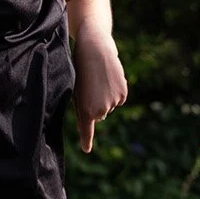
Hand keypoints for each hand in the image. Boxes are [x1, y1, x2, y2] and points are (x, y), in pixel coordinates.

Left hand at [73, 37, 127, 152]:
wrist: (95, 49)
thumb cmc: (80, 69)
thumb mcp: (76, 90)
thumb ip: (82, 108)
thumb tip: (93, 120)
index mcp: (85, 111)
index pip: (86, 130)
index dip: (86, 141)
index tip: (86, 149)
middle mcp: (100, 110)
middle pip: (98, 115)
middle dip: (94, 105)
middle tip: (88, 86)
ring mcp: (113, 103)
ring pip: (108, 106)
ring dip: (104, 96)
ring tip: (97, 79)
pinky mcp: (123, 94)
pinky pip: (117, 99)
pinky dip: (114, 91)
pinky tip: (108, 78)